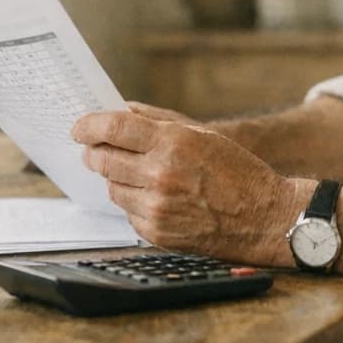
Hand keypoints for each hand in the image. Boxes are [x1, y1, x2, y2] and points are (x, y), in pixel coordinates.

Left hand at [71, 105, 304, 264]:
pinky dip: (134, 202)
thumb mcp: (203, 134)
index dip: (89, 124)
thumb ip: (158, 120)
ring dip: (116, 177)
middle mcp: (161, 174)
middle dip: (94, 151)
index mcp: (174, 142)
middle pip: (103, 158)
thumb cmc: (237, 171)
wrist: (264, 216)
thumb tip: (120, 111)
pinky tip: (156, 197)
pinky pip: (127, 212)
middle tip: (94, 148)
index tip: (79, 126)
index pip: (114, 127)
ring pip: (112, 187)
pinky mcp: (156, 232)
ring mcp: (156, 206)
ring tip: (137, 173)